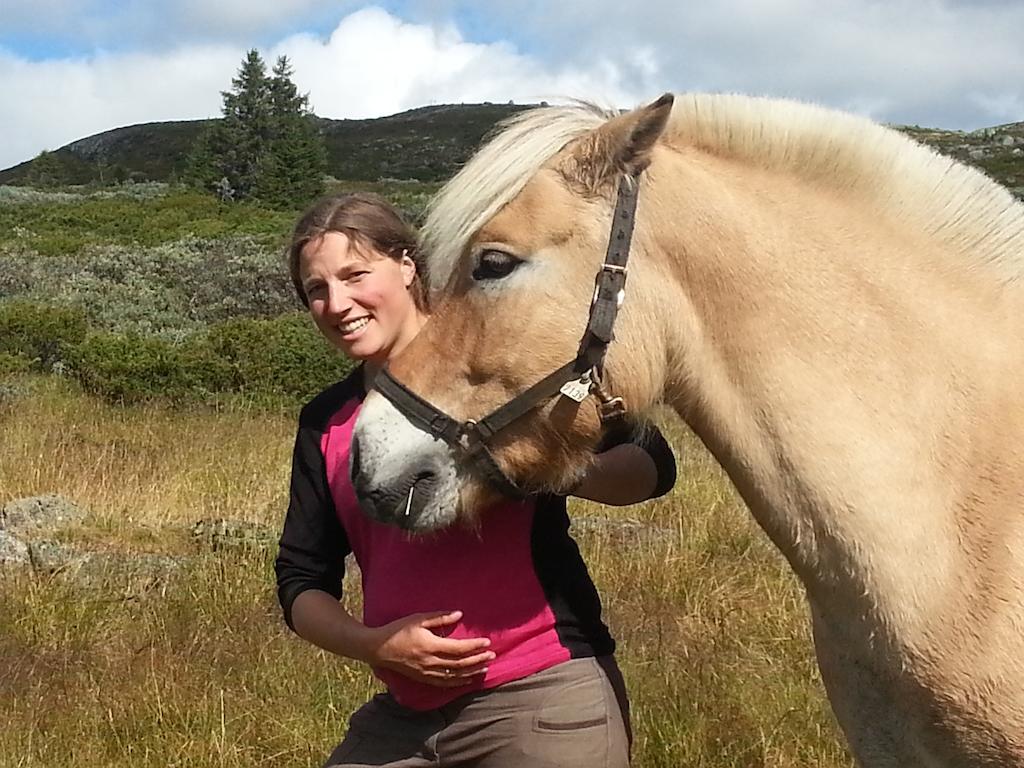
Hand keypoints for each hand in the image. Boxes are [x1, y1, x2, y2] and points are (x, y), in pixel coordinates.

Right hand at [367, 610, 494, 687]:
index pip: (458, 649)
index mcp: (430, 646)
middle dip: (478, 660)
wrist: (379, 649)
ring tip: (485, 668)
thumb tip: (459, 614)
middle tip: (492, 656)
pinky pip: (444, 683)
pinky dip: (458, 682)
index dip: (474, 646)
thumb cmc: (398, 630)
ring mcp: (427, 672)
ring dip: (471, 672)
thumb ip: (440, 618)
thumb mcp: (418, 619)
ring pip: (454, 676)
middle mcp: (430, 662)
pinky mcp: (423, 678)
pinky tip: (467, 680)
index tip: (487, 643)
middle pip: (460, 664)